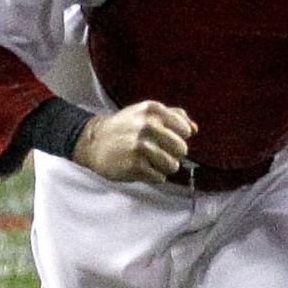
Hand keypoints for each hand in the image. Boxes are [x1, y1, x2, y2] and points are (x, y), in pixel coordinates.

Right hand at [74, 101, 195, 183]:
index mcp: (153, 110)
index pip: (185, 130)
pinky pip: (159, 177)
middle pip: (182, 149)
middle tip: (159, 153)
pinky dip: (153, 176)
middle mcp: (148, 125)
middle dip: (173, 155)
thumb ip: (173, 116)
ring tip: (151, 163)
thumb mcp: (145, 113)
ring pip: (173, 165)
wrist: (93, 142)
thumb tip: (194, 129)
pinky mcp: (134, 164)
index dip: (179, 138)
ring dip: (164, 168)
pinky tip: (142, 169)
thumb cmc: (124, 128)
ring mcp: (140, 145)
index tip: (166, 140)